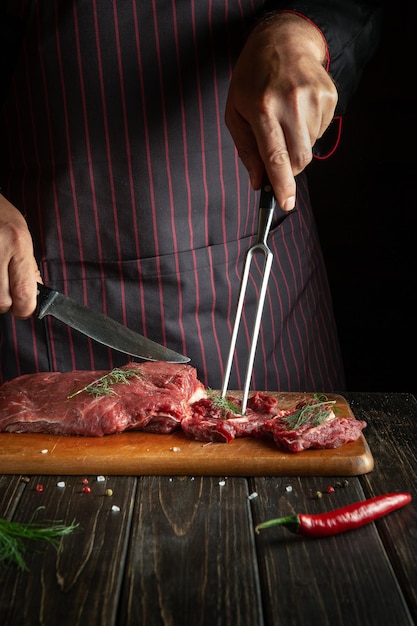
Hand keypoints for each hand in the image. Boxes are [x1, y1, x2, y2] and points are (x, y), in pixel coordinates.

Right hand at [0, 194, 40, 317]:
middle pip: (2, 302)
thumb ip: (29, 268)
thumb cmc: (0, 215)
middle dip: (6, 304)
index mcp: (17, 244)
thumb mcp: (22, 236)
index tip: (25, 309)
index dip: (26, 309)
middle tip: (7, 292)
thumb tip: (35, 297)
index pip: (25, 293)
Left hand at [225, 12, 337, 210]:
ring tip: (285, 119)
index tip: (286, 204)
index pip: (275, 156)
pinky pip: (320, 132)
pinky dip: (308, 130)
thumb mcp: (235, 113)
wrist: (283, 41)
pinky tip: (298, 110)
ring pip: (310, 148)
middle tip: (278, 154)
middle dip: (289, 168)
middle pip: (298, 159)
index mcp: (262, 109)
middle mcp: (290, 104)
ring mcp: (313, 99)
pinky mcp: (329, 96)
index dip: (282, 185)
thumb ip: (247, 151)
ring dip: (297, 145)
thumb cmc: (252, 80)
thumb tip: (259, 183)